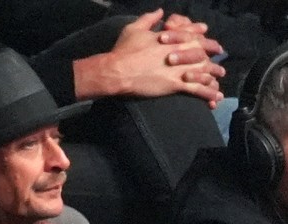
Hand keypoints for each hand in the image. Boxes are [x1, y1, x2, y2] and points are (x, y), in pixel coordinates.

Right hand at [75, 10, 224, 106]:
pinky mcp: (176, 84)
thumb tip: (160, 11)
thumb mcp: (134, 29)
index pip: (193, 34)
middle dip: (213, 56)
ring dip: (214, 75)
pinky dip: (208, 94)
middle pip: (203, 52)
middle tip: (219, 60)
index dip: (202, 36)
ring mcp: (180, 68)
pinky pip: (197, 89)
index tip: (207, 37)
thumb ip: (149, 18)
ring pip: (204, 71)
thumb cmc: (123, 51)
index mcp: (173, 37)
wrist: (116, 71)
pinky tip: (215, 99)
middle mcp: (181, 51)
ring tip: (219, 80)